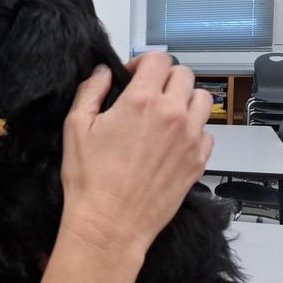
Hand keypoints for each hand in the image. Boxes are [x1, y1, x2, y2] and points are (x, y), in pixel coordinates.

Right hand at [59, 51, 213, 252]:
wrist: (110, 224)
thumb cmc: (90, 180)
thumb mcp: (76, 127)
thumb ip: (90, 91)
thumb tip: (103, 73)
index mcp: (141, 101)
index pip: (159, 59)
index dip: (143, 61)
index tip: (133, 75)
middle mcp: (172, 115)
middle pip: (184, 75)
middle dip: (164, 78)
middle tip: (148, 93)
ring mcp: (189, 138)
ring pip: (201, 100)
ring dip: (184, 99)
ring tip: (165, 114)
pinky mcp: (198, 161)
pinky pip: (206, 133)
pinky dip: (193, 130)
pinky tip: (172, 141)